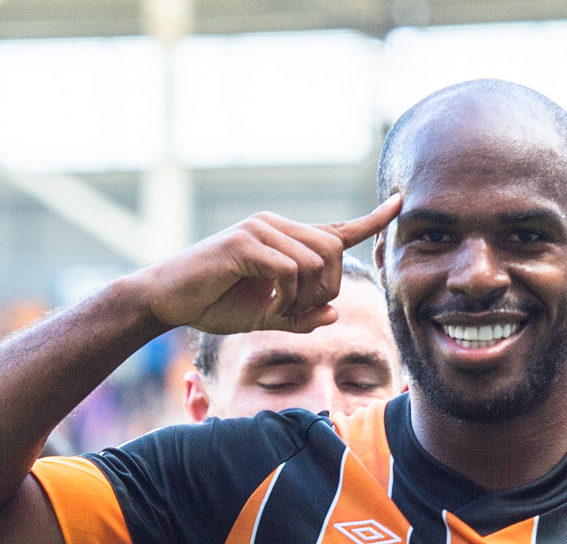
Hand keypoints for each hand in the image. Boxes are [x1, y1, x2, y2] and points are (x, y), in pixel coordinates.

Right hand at [137, 197, 401, 337]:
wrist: (167, 300)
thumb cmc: (212, 304)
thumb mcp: (265, 316)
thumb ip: (299, 316)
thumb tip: (332, 314)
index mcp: (283, 237)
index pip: (335, 229)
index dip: (371, 220)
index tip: (399, 205)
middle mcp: (275, 225)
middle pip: (335, 250)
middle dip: (329, 289)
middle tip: (300, 311)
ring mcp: (259, 230)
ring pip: (316, 260)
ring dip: (306, 296)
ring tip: (279, 309)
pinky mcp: (243, 243)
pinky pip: (289, 269)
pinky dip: (286, 296)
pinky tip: (267, 305)